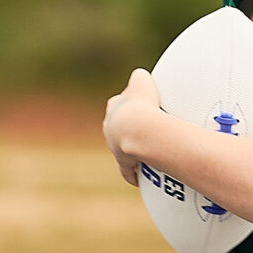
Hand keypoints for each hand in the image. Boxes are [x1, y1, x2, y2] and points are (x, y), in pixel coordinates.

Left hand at [102, 68, 162, 186]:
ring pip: (120, 149)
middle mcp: (110, 127)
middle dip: (124, 129)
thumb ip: (140, 76)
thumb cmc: (141, 103)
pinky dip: (133, 174)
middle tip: (139, 131)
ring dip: (129, 150)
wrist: (138, 129)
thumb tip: (141, 74)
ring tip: (141, 153)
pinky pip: (128, 171)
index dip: (129, 104)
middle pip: (116, 126)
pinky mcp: (124, 163)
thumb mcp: (142, 81)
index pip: (118, 102)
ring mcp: (115, 146)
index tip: (139, 107)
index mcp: (114, 107)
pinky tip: (138, 178)